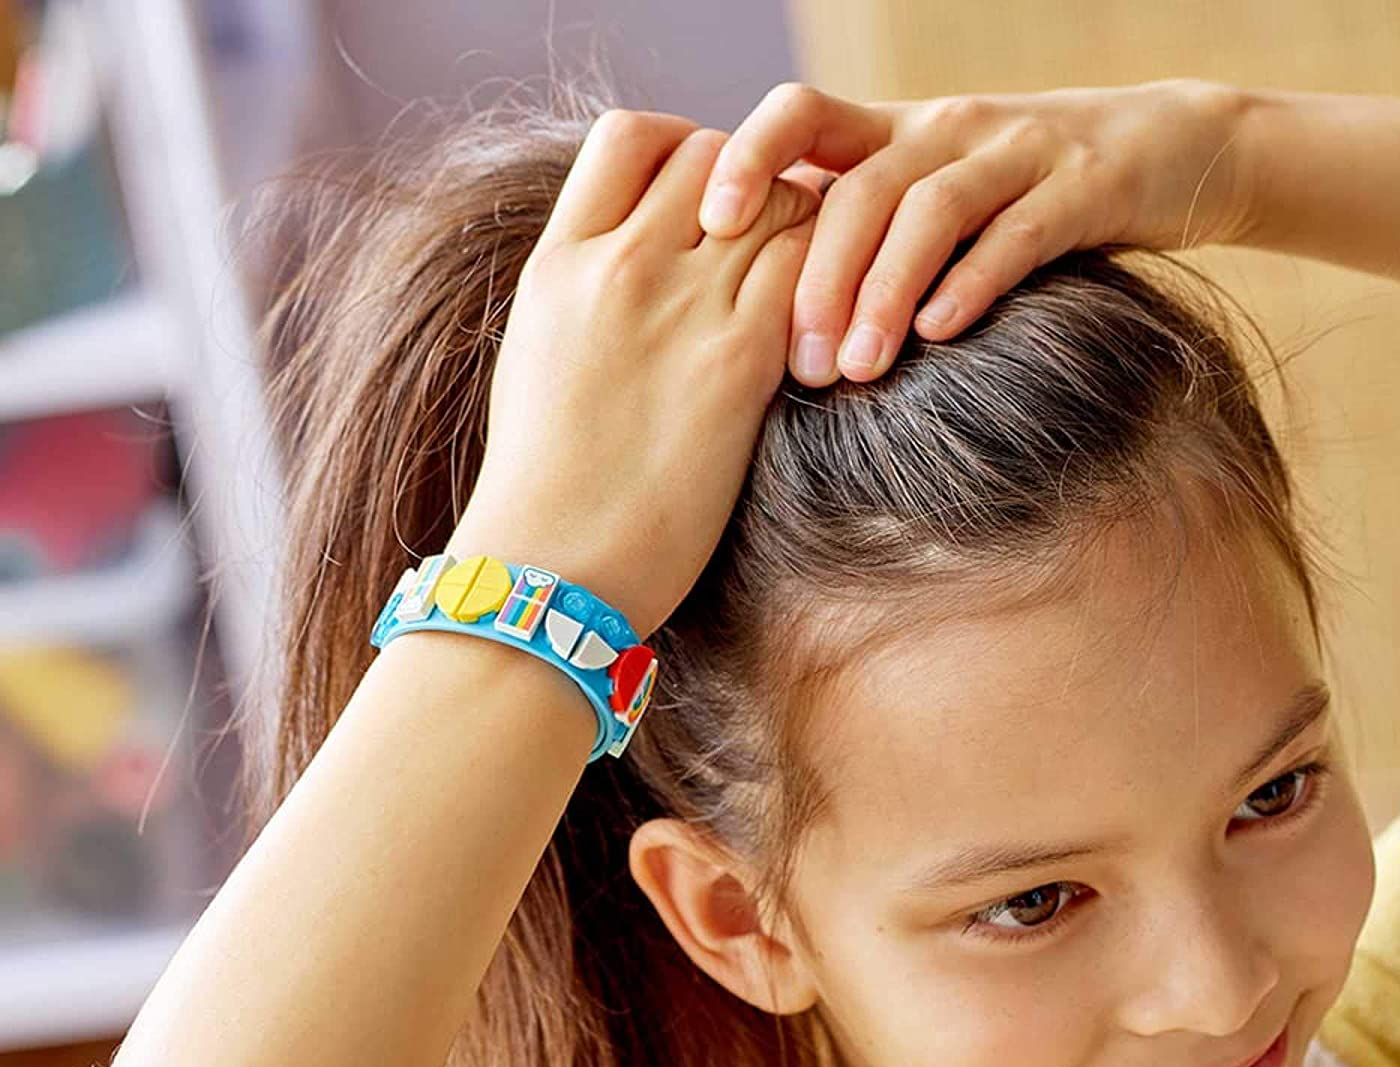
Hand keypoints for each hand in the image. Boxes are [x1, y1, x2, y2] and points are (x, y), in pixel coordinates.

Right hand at [450, 111, 822, 637]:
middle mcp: (619, 265)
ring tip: (804, 291)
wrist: (552, 568)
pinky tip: (821, 334)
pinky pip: (809, 272)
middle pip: (716, 155)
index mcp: (558, 262)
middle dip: (752, 187)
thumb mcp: (539, 359)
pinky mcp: (740, 363)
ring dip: (804, 232)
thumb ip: (586, 294)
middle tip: (769, 253)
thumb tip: (637, 262)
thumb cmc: (544, 487)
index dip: (682, 153)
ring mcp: (681, 309)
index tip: (704, 205)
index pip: (631, 136)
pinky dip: (830, 285)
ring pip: (779, 200)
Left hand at [696, 78, 1252, 385]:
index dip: (752, 156)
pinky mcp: (1081, 189)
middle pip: (863, 189)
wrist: (1164, 149)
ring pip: (932, 211)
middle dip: (821, 279)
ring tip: (859, 369)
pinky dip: (974, 281)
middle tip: (800, 366)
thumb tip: (745, 293)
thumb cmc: (1016, 195)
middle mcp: (945, 130)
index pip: (803, 114)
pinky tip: (941, 333)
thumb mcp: (924, 193)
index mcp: (895, 131)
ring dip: (886, 292)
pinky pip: (1018, 234)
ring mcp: (1016, 153)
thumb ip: (849, 227)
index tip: (713, 225)